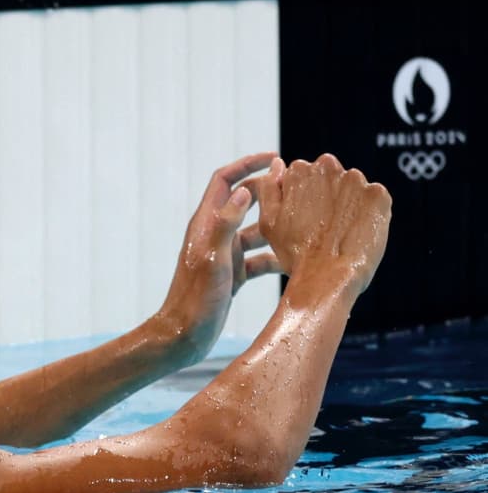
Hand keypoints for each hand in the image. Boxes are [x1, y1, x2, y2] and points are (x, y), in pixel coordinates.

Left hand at [154, 153, 281, 365]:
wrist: (184, 335)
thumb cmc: (195, 299)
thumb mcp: (213, 259)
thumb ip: (226, 224)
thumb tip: (246, 191)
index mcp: (205, 224)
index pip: (225, 180)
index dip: (247, 164)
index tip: (275, 158)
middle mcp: (214, 234)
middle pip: (244, 200)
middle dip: (271, 191)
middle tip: (301, 188)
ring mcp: (224, 254)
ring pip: (256, 229)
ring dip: (279, 224)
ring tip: (308, 222)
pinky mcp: (233, 274)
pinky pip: (260, 257)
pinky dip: (277, 254)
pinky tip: (299, 260)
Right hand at [256, 154, 390, 296]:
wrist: (327, 277)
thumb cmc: (295, 253)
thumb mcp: (268, 221)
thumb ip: (269, 187)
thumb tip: (278, 164)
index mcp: (299, 171)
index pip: (305, 174)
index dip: (304, 198)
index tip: (304, 218)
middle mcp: (328, 168)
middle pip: (330, 177)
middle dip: (328, 195)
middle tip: (322, 226)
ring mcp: (357, 180)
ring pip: (353, 188)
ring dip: (349, 204)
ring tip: (340, 232)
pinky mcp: (379, 195)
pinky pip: (375, 200)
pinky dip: (369, 213)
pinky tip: (357, 232)